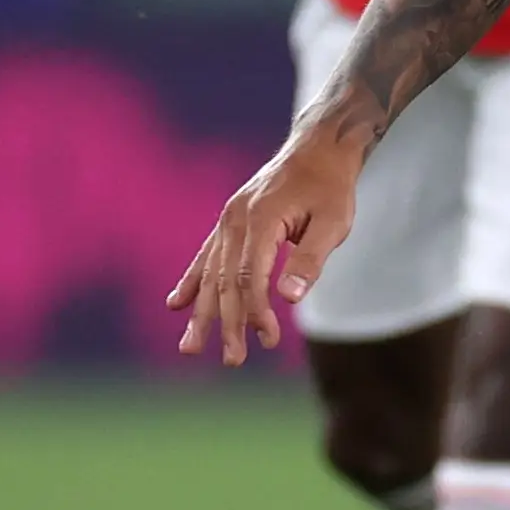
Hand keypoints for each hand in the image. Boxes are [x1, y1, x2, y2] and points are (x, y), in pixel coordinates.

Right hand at [168, 125, 367, 363]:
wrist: (317, 149)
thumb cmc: (331, 187)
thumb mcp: (334, 222)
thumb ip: (309, 260)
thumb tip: (289, 299)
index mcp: (261, 220)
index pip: (250, 277)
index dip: (256, 311)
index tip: (267, 338)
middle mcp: (235, 221)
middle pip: (225, 281)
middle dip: (227, 324)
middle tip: (232, 360)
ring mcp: (228, 220)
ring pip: (210, 273)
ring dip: (201, 312)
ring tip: (189, 348)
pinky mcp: (228, 222)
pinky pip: (205, 257)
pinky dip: (191, 282)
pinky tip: (176, 305)